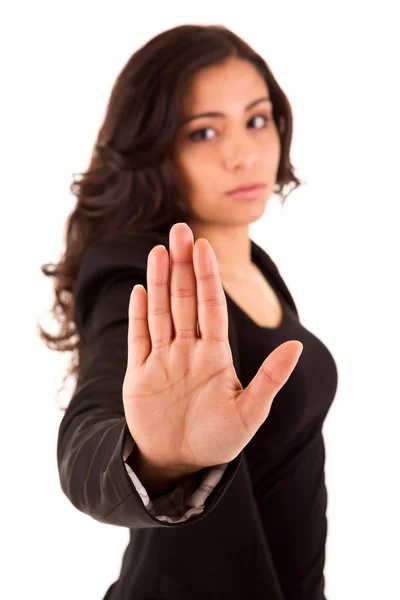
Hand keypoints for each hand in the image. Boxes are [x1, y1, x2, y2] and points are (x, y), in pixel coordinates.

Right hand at [122, 222, 302, 472]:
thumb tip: (296, 346)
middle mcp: (188, 350)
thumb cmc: (218, 439)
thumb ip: (270, 378)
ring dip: (159, 281)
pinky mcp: (139, 373)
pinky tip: (140, 290)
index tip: (205, 248)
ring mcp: (162, 359)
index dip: (208, 277)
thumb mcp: (250, 413)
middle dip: (183, 266)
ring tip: (159, 251)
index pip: (211, 307)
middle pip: (184, 300)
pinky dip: (138, 315)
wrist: (179, 463)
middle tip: (180, 230)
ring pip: (160, 311)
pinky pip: (138, 338)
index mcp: (216, 355)